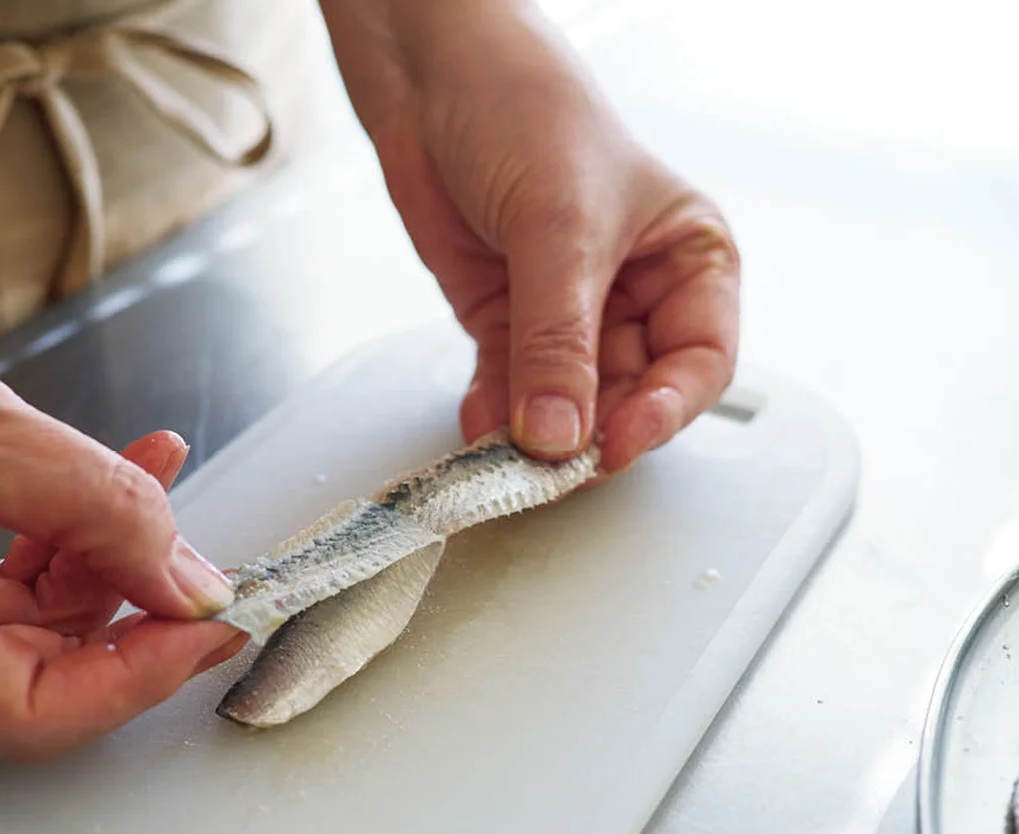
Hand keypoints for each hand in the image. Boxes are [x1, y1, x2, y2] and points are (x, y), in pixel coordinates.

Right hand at [0, 248, 243, 761]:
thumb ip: (92, 506)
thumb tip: (191, 578)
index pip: (33, 715)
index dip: (143, 674)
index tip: (218, 620)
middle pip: (43, 672)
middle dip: (137, 604)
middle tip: (209, 555)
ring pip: (33, 620)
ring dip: (109, 551)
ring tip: (157, 477)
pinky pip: (4, 577)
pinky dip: (66, 529)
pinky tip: (116, 475)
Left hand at [321, 0, 738, 469]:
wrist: (431, 75)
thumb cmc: (527, 110)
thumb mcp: (558, 226)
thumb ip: (557, 337)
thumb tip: (559, 433)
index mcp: (688, 259)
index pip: (699, 361)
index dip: (665, 410)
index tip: (616, 443)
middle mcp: (634, 292)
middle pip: (631, 393)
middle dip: (592, 430)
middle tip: (553, 461)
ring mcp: (567, 312)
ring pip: (567, 400)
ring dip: (537, 433)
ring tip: (506, 456)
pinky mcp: (506, 319)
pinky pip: (510, 384)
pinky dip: (494, 411)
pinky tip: (480, 426)